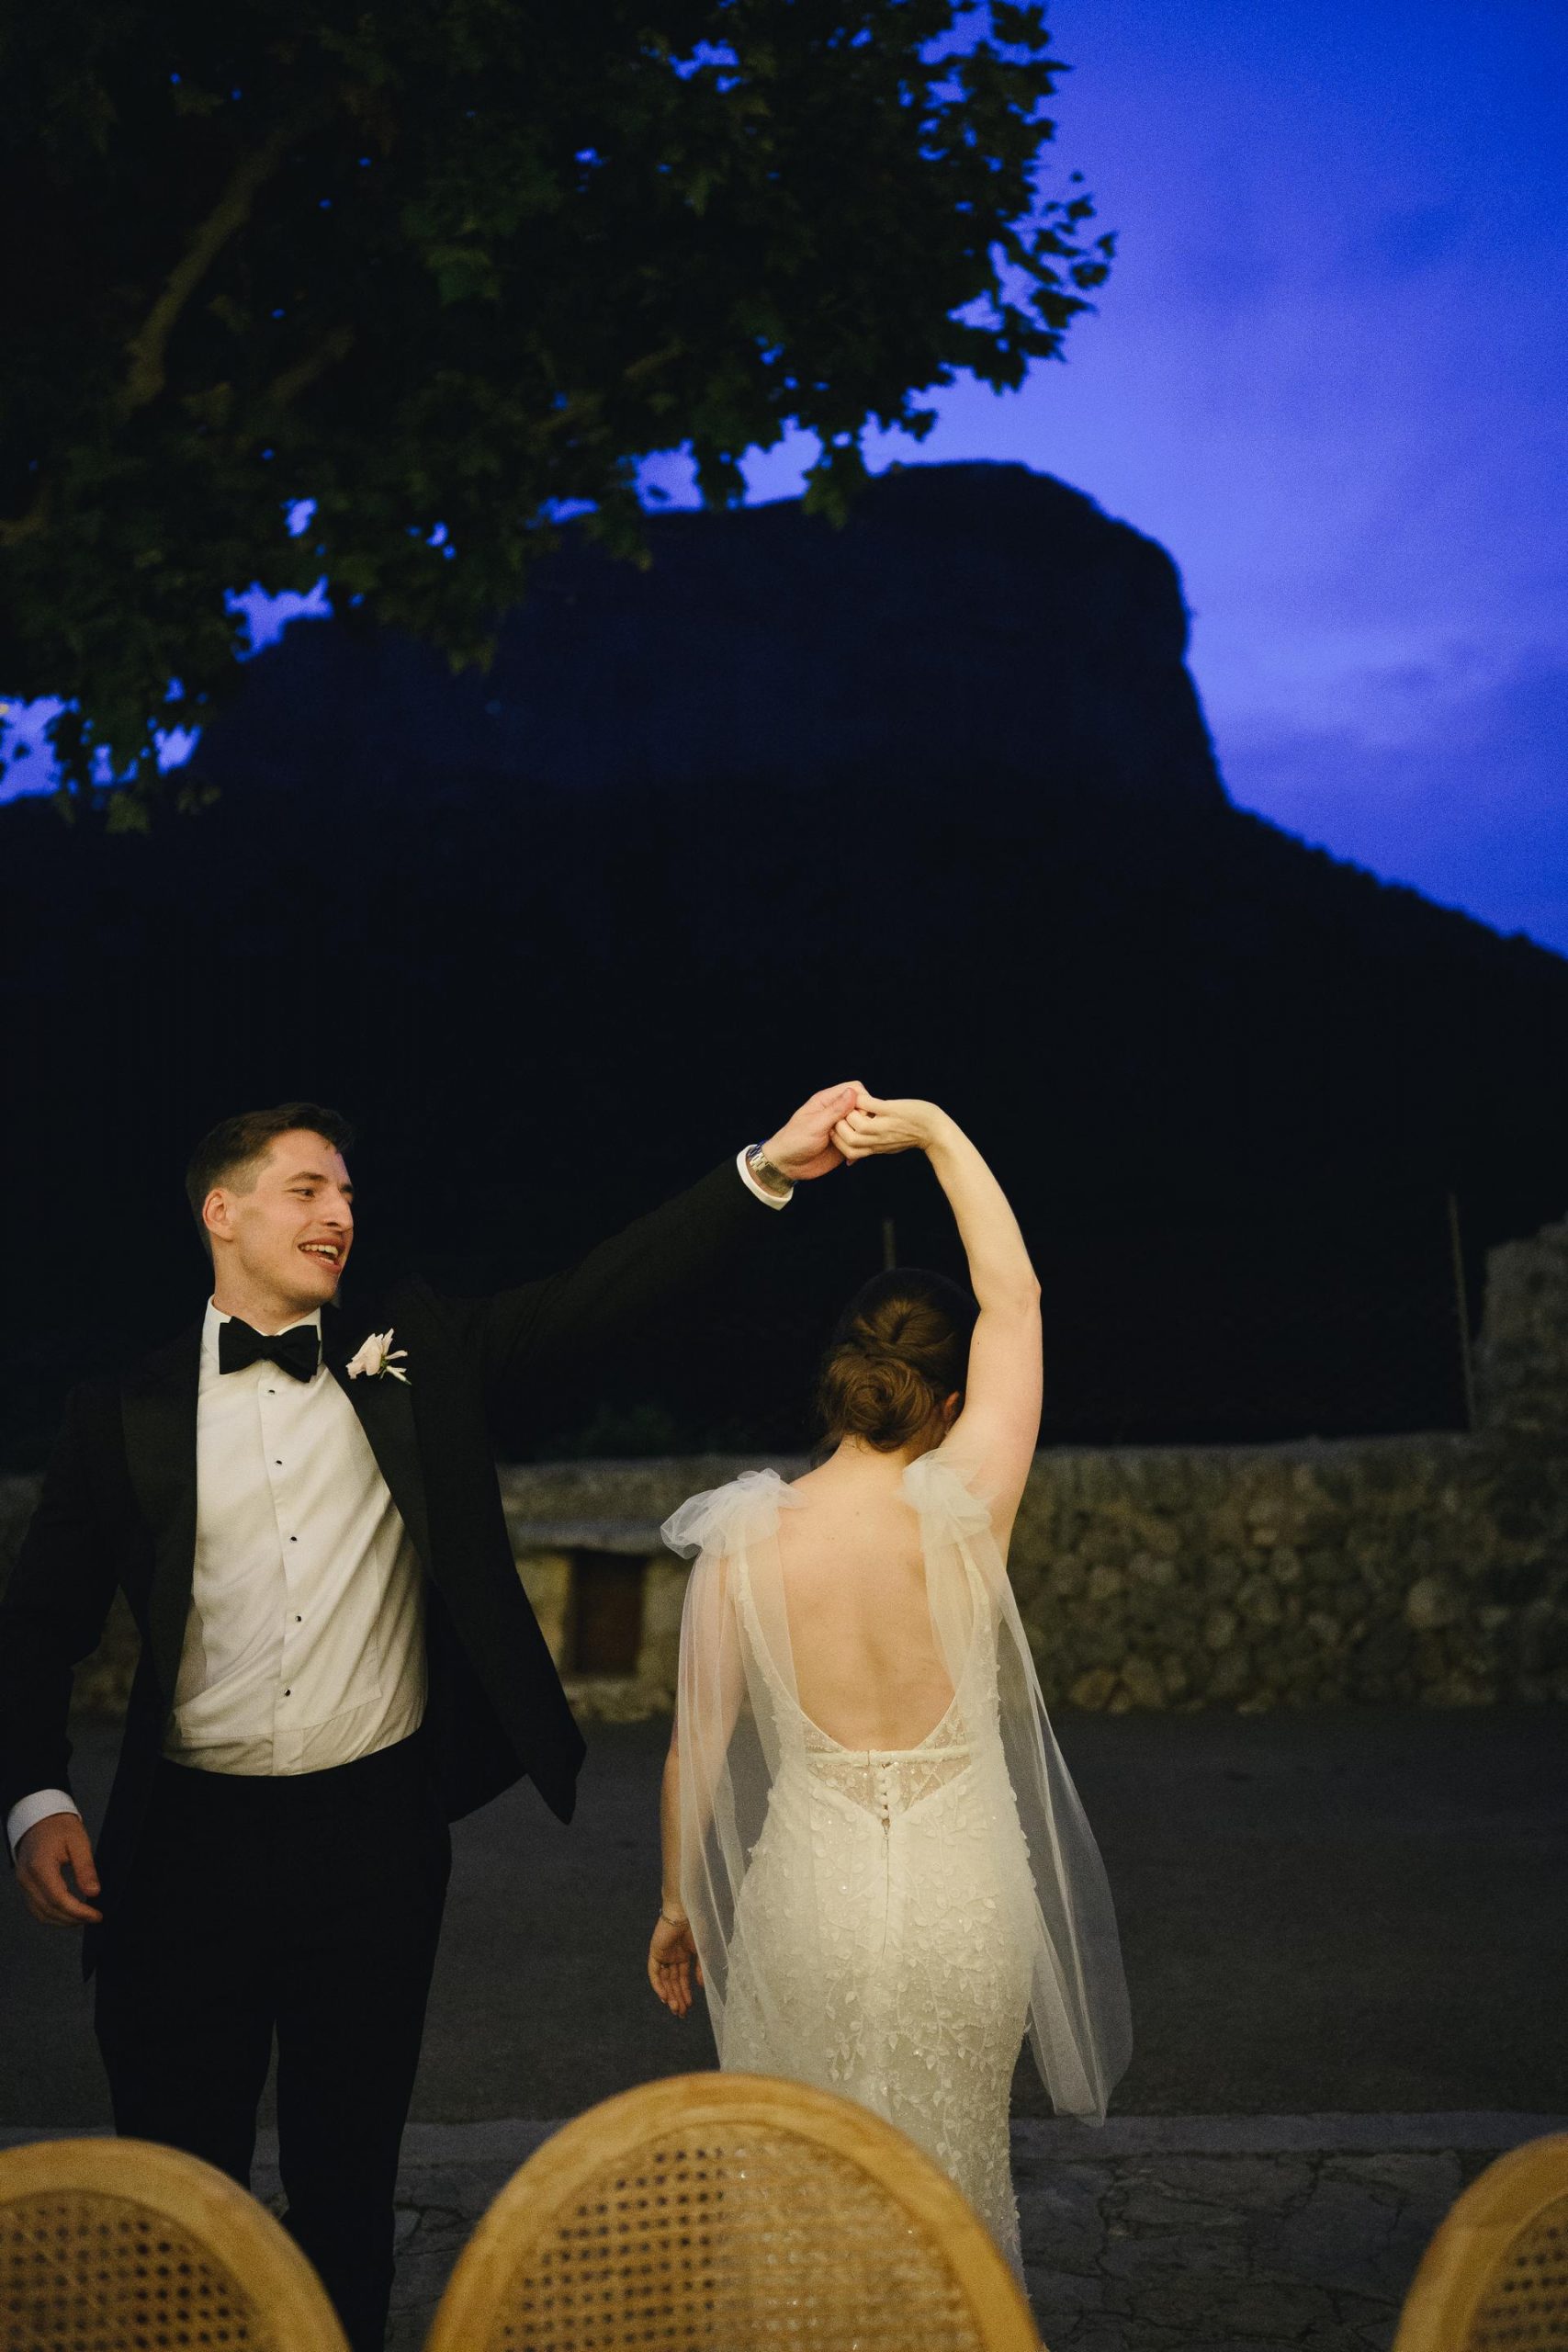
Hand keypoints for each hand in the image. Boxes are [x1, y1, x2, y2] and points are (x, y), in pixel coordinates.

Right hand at [16, 1812, 101, 1926]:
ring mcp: (23, 1883)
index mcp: (40, 1866)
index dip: (78, 1912)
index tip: (95, 1915)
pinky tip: (68, 1914)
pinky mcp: (25, 1885)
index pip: (58, 1899)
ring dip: (62, 1921)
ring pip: (40, 1913)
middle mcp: (27, 1878)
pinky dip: (52, 1915)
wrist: (39, 1817)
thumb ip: (86, 1868)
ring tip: (83, 1918)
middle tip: (93, 1918)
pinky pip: (36, 1908)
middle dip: (72, 1919)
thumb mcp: (78, 1841)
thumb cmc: (58, 1826)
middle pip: (49, 1910)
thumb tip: (93, 1892)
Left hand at [648, 1908, 702, 2016]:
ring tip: (675, 2009)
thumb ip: (701, 1969)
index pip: (683, 1979)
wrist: (685, 1912)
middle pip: (673, 1982)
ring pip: (665, 1980)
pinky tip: (664, 1997)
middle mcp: (673, 1957)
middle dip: (678, 1998)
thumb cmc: (697, 1927)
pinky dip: (658, 1985)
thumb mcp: (702, 1951)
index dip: (686, 1993)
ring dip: (670, 1995)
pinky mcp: (655, 1952)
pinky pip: (654, 1972)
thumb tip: (701, 1986)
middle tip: (681, 2014)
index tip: (689, 2007)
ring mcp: (663, 1955)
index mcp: (685, 1955)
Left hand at [760, 1082, 863, 1181]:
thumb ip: (835, 1110)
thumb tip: (853, 1092)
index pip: (854, 1089)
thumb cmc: (794, 1141)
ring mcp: (841, 1128)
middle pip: (863, 1107)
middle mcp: (836, 1112)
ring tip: (850, 1147)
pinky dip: (859, 1149)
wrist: (787, 1165)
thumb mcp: (815, 1125)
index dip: (862, 1100)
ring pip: (863, 1125)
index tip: (859, 1116)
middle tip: (853, 1134)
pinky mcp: (844, 1143)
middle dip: (863, 1121)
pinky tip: (850, 1158)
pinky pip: (859, 1142)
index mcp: (827, 1101)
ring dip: (861, 1137)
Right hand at [831, 1092, 949, 1160]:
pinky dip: (861, 1099)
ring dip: (849, 1112)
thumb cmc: (912, 1136)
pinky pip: (870, 1105)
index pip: (848, 1151)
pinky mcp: (892, 1111)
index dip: (837, 1140)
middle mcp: (879, 1140)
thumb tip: (850, 1161)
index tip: (835, 1127)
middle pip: (849, 1140)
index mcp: (876, 1148)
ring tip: (852, 1104)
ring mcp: (885, 1125)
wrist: (937, 1130)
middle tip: (840, 1114)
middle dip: (839, 1126)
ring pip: (857, 1123)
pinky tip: (861, 1095)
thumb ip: (868, 1150)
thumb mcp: (887, 1148)